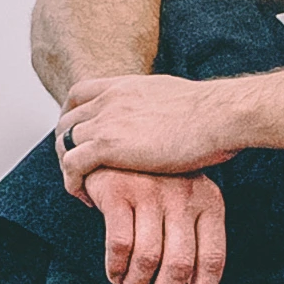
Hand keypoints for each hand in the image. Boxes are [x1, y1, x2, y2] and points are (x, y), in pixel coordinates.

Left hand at [55, 74, 238, 187]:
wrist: (219, 116)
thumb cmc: (213, 114)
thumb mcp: (176, 100)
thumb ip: (160, 108)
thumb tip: (170, 118)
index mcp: (126, 86)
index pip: (80, 93)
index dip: (72, 115)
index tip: (78, 136)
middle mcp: (111, 99)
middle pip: (67, 119)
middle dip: (66, 146)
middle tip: (78, 170)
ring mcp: (107, 120)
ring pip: (64, 142)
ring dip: (67, 167)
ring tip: (82, 187)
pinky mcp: (109, 145)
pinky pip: (72, 164)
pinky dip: (73, 183)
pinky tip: (88, 198)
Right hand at [74, 167, 226, 283]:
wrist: (118, 138)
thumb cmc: (156, 180)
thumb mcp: (186, 201)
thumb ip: (193, 239)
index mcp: (209, 202)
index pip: (213, 260)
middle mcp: (184, 197)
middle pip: (180, 266)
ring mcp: (152, 192)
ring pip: (148, 258)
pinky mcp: (119, 191)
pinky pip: (120, 243)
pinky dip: (116, 267)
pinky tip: (115, 275)